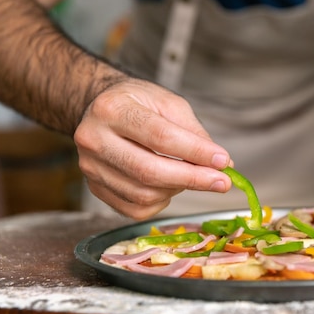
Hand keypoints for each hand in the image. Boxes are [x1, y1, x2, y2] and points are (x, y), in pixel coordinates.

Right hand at [73, 78, 231, 218]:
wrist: (100, 111)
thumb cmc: (137, 104)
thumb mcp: (168, 103)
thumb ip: (194, 132)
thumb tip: (222, 163)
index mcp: (113, 109)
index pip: (160, 137)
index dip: (195, 152)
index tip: (223, 161)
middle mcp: (94, 139)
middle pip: (149, 171)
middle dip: (192, 179)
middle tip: (221, 182)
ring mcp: (91, 168)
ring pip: (143, 194)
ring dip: (177, 190)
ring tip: (190, 176)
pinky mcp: (95, 188)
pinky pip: (135, 209)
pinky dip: (161, 202)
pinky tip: (168, 186)